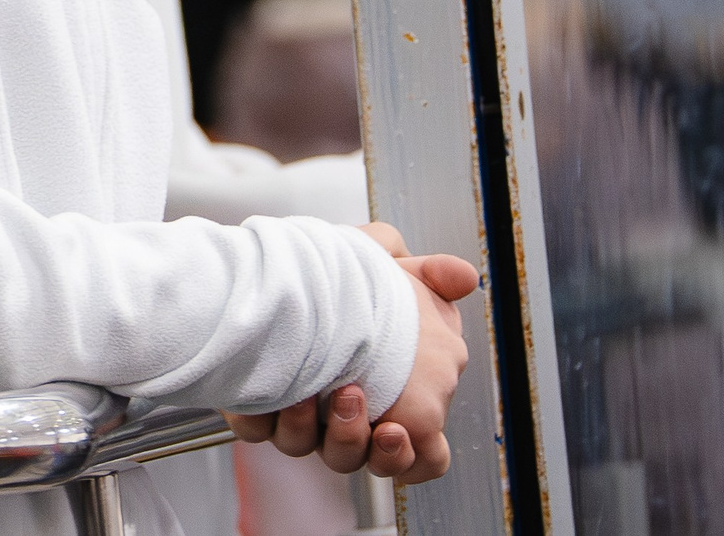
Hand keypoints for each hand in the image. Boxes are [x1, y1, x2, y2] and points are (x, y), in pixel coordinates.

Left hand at [229, 224, 478, 482]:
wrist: (282, 265)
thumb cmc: (346, 277)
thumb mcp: (392, 267)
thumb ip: (435, 275)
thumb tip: (464, 277)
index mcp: (388, 399)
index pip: (417, 455)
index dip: (410, 458)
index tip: (397, 431)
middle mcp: (347, 416)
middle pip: (363, 459)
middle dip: (360, 442)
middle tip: (353, 399)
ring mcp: (304, 416)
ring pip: (313, 450)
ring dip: (320, 427)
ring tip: (320, 393)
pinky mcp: (259, 407)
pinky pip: (259, 429)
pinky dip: (266, 416)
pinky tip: (278, 393)